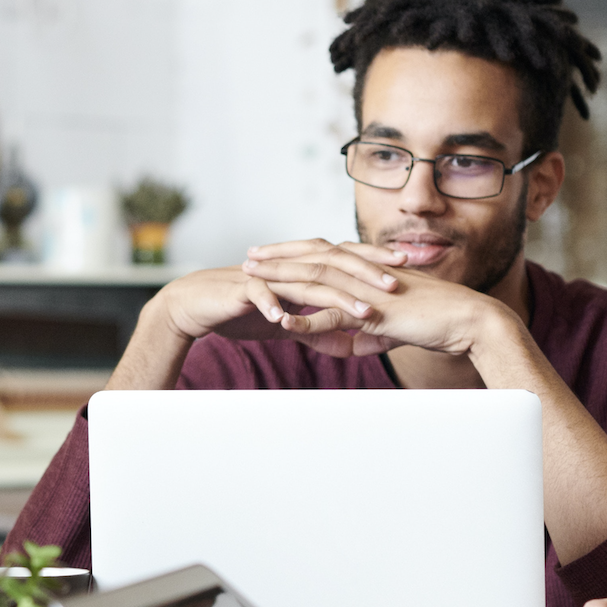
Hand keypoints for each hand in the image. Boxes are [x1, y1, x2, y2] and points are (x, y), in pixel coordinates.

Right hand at [145, 241, 407, 346]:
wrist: (197, 305)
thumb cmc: (240, 311)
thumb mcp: (286, 326)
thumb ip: (316, 330)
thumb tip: (347, 344)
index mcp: (302, 270)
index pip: (347, 261)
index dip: (376, 262)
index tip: (409, 267)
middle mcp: (289, 268)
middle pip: (335, 265)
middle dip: (367, 273)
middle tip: (398, 282)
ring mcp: (267, 277)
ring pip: (306, 282)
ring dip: (335, 297)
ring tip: (362, 311)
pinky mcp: (243, 290)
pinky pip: (262, 297)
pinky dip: (275, 307)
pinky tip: (288, 321)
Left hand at [241, 240, 508, 357]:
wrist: (468, 321)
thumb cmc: (435, 321)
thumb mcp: (392, 329)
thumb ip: (367, 334)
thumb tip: (349, 345)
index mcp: (368, 271)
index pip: (324, 254)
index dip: (294, 253)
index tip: (269, 254)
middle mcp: (365, 274)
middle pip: (313, 258)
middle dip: (278, 257)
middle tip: (249, 257)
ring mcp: (369, 290)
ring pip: (317, 280)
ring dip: (282, 279)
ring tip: (253, 279)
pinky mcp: (376, 312)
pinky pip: (336, 317)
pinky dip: (308, 321)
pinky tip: (284, 324)